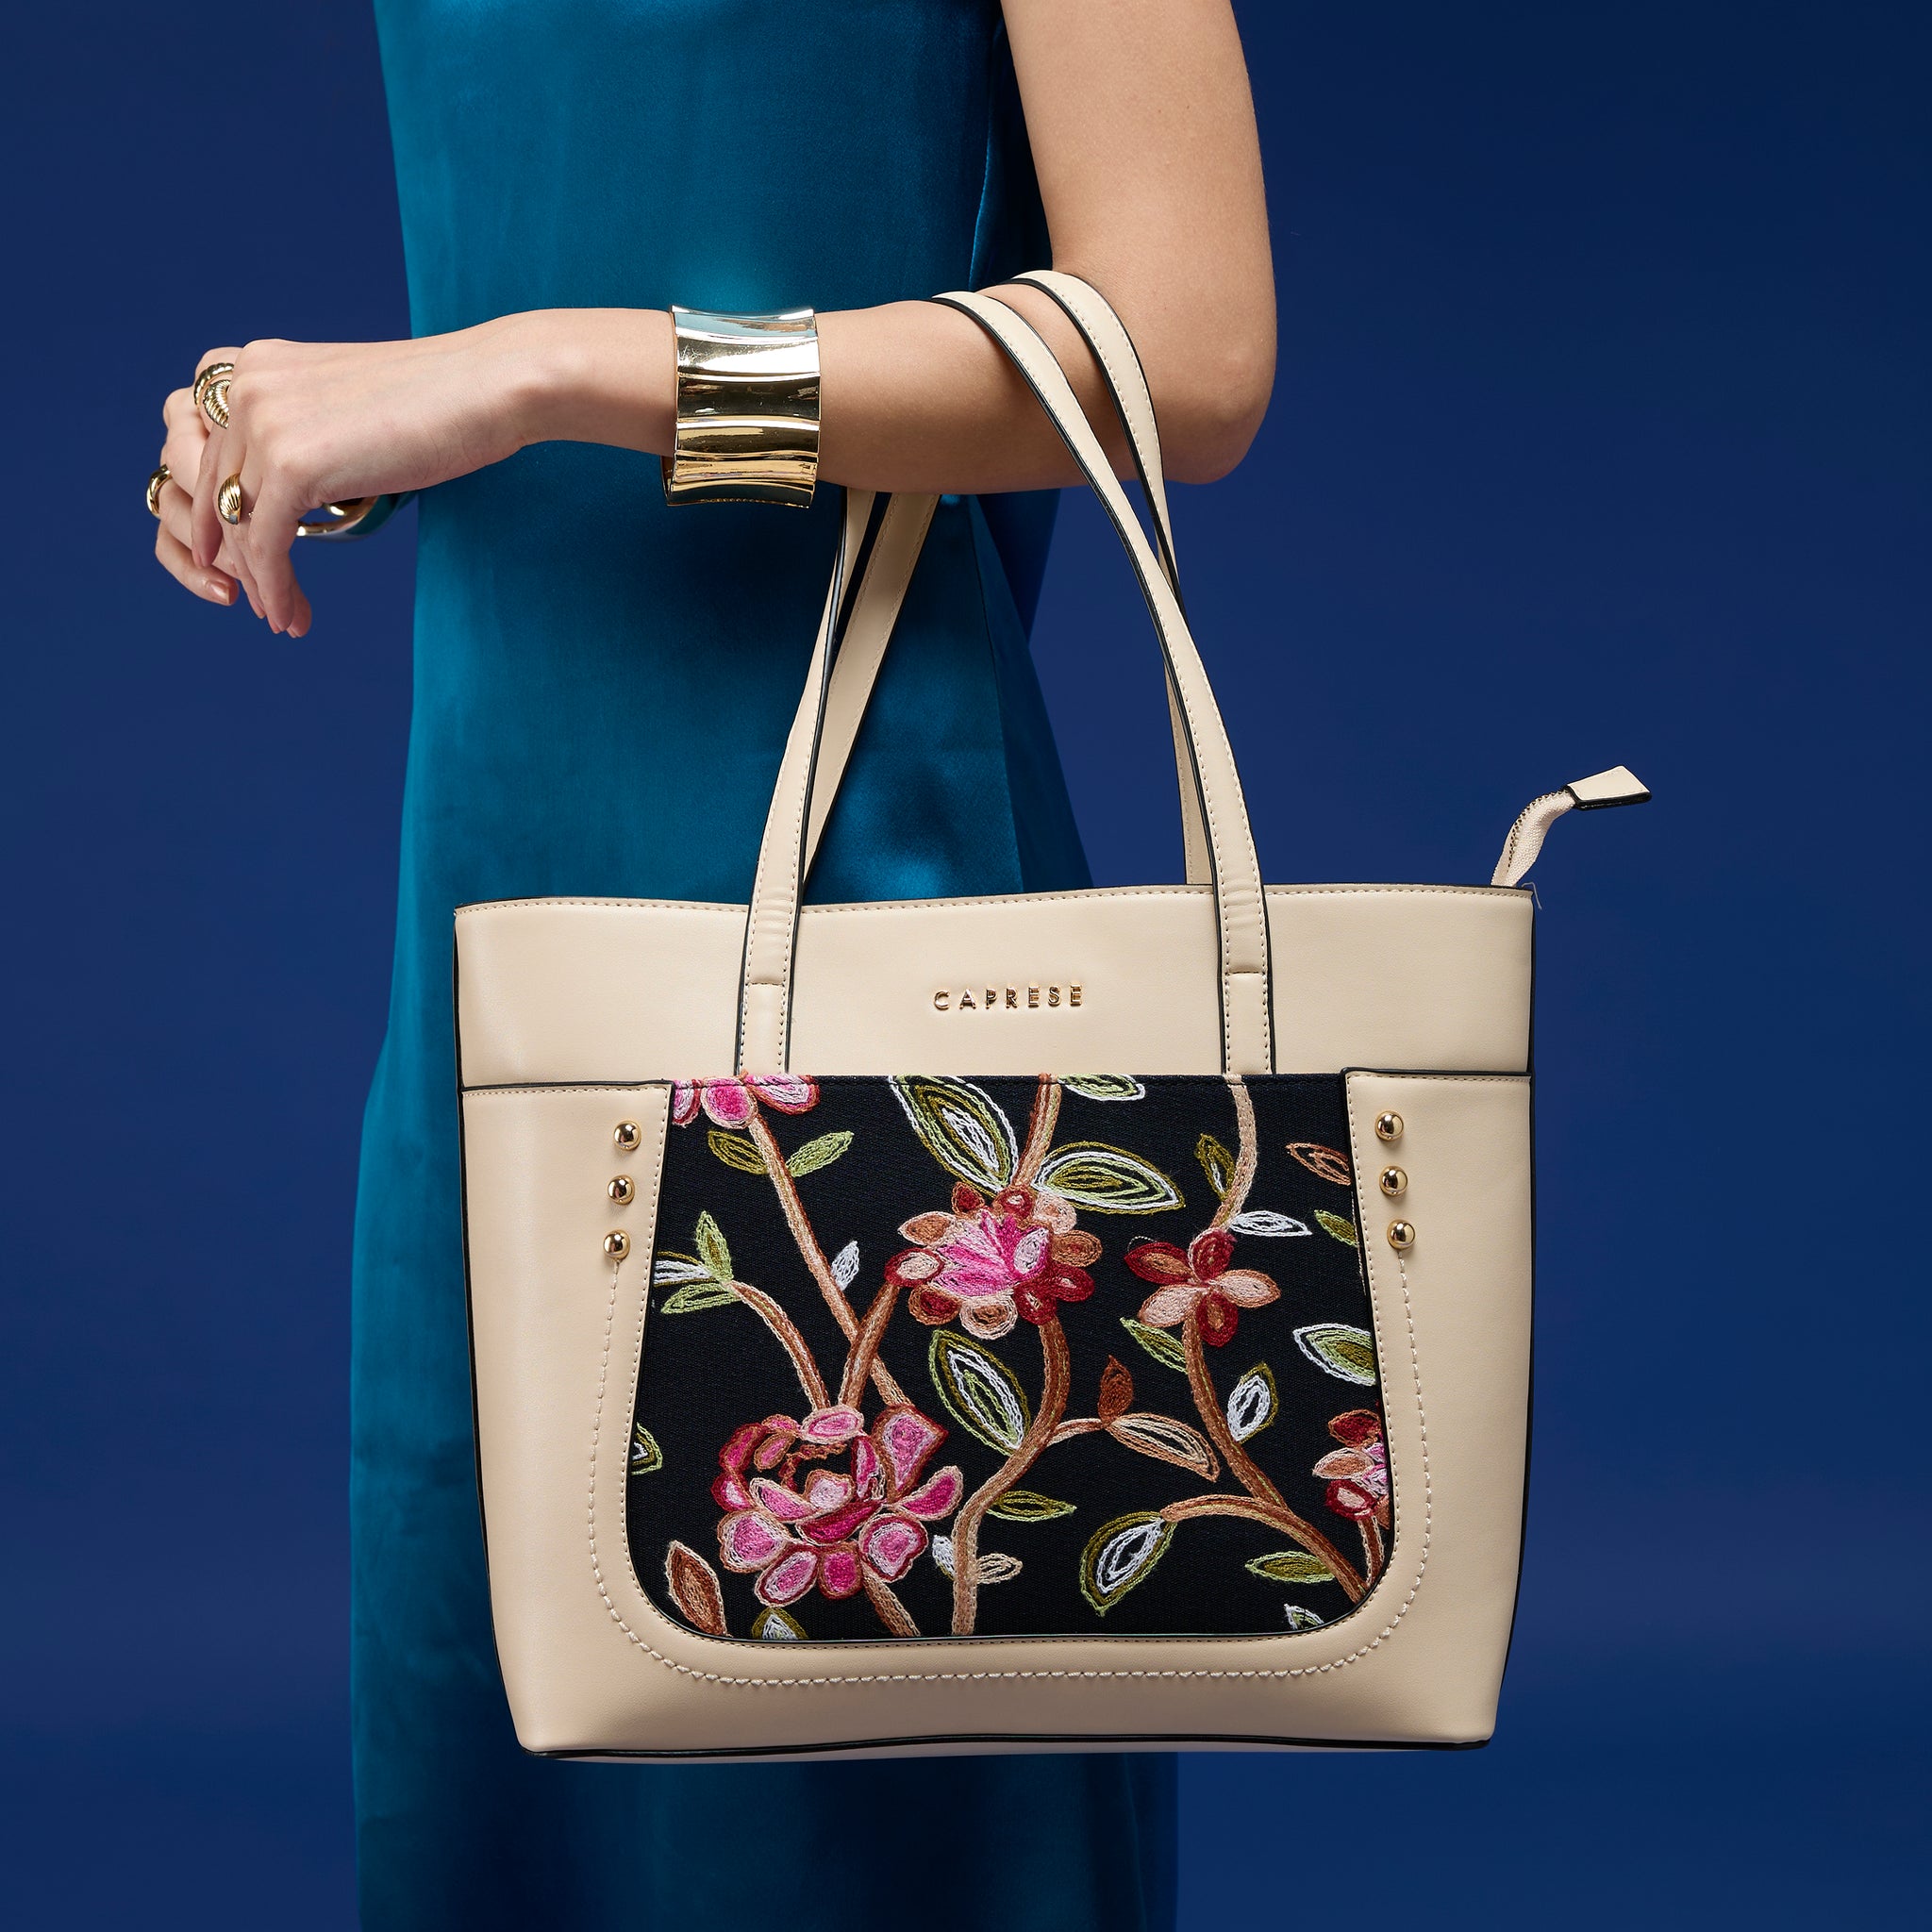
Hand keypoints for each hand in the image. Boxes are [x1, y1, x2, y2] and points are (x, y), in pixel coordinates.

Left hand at [162, 320, 545, 636]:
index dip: (224, 510)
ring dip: (259, 581)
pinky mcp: (292, 465)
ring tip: (281, 618)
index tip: (244, 554)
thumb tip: (301, 482)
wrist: (484, 387)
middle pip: (217, 489)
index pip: (215, 450)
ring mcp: (263, 423)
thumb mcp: (349, 408)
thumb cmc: (441, 401)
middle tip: (260, 599)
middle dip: (236, 553)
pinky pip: (266, 544)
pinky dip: (276, 587)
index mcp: (256, 364)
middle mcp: (246, 386)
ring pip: (237, 522)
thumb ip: (309, 431)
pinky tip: (291, 615)